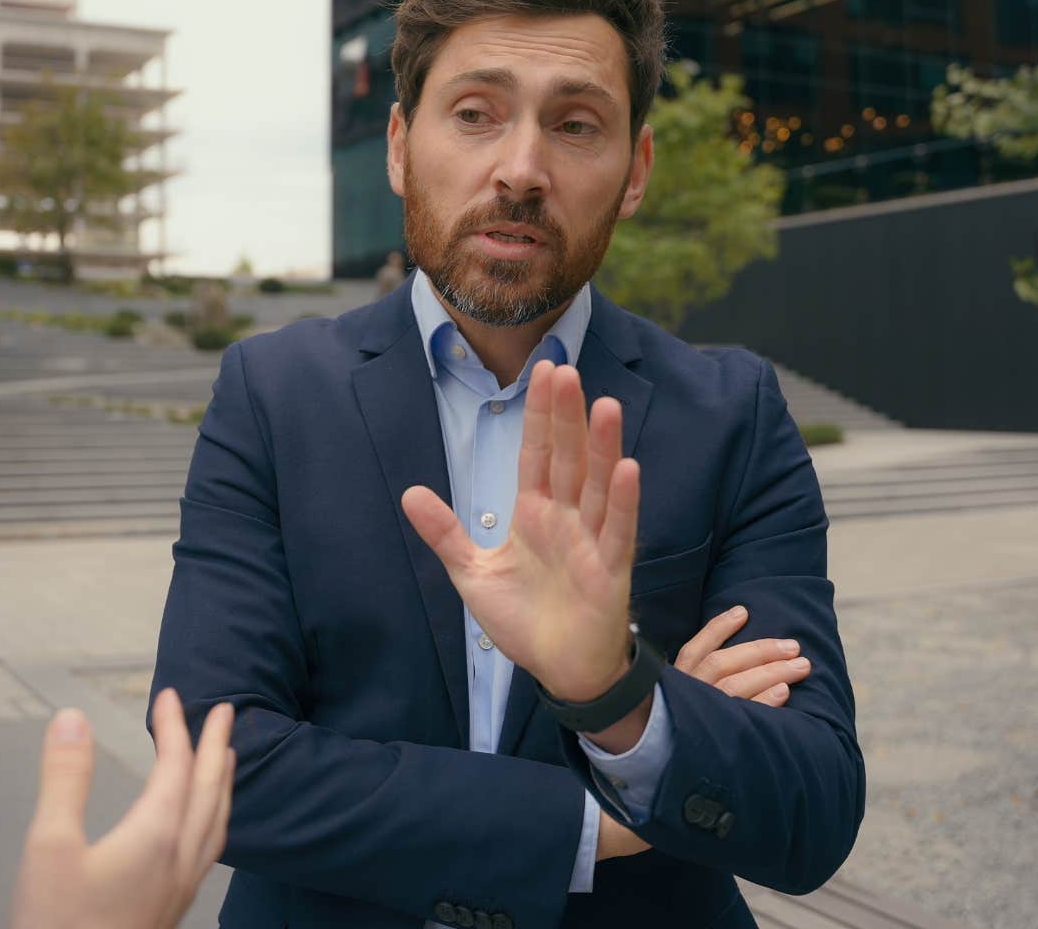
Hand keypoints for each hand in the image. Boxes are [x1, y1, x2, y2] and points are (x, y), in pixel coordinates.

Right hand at [10, 690, 235, 928]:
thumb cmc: (56, 925)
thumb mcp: (49, 846)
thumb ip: (65, 779)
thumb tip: (73, 716)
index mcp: (155, 837)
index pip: (177, 766)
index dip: (175, 726)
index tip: (170, 694)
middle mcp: (179, 860)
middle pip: (210, 790)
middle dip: (216, 746)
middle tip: (224, 711)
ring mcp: (179, 888)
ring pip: (216, 823)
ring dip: (222, 783)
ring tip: (225, 760)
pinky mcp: (170, 910)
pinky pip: (208, 850)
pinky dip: (213, 819)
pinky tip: (201, 828)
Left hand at [402, 361, 636, 701]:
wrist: (559, 668)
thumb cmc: (524, 619)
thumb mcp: (473, 573)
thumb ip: (445, 533)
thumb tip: (410, 493)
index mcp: (534, 514)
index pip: (536, 454)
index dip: (539, 416)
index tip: (543, 373)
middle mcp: (566, 518)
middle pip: (566, 458)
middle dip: (565, 416)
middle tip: (565, 368)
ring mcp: (591, 541)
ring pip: (597, 484)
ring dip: (602, 446)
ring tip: (604, 404)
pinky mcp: (611, 570)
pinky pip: (618, 530)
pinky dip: (622, 501)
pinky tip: (628, 468)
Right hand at [593, 606, 810, 858]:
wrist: (648, 793)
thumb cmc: (665, 747)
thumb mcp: (671, 709)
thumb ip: (690, 688)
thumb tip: (718, 663)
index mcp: (673, 686)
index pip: (696, 647)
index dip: (719, 628)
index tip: (744, 611)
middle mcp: (682, 697)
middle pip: (724, 663)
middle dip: (762, 651)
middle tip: (795, 648)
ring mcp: (695, 717)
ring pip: (736, 684)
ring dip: (771, 671)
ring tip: (800, 667)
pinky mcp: (710, 740)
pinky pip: (741, 716)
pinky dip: (764, 702)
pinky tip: (783, 695)